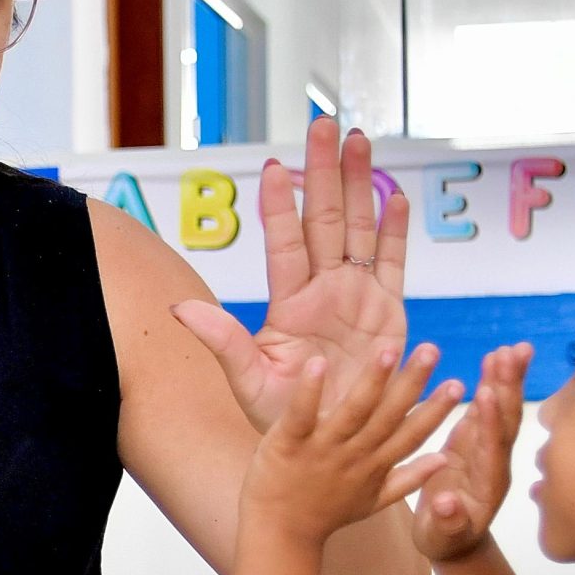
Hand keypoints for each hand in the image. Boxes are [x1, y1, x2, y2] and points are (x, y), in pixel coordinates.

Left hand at [171, 118, 410, 430]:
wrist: (333, 449)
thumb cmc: (287, 422)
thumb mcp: (249, 383)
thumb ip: (222, 342)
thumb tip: (179, 308)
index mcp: (288, 304)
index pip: (283, 242)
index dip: (279, 204)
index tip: (272, 165)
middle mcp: (322, 291)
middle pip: (325, 219)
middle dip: (325, 171)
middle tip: (325, 125)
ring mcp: (356, 298)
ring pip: (359, 228)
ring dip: (360, 184)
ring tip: (360, 140)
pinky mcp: (388, 313)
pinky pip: (393, 264)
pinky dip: (395, 231)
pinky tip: (394, 196)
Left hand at [244, 344, 465, 545]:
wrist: (280, 533)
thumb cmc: (325, 513)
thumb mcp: (374, 501)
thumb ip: (409, 478)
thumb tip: (444, 460)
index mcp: (375, 464)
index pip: (412, 434)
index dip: (437, 410)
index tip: (461, 382)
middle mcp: (354, 454)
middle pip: (389, 415)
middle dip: (412, 383)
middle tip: (432, 349)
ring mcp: (322, 448)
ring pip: (353, 411)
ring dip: (372, 381)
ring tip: (389, 350)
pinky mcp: (288, 444)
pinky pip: (301, 414)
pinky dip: (310, 391)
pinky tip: (318, 364)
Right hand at [412, 344, 531, 562]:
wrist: (455, 540)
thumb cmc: (445, 539)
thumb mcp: (441, 536)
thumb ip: (446, 521)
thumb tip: (445, 504)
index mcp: (488, 484)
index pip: (492, 448)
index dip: (490, 423)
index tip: (486, 394)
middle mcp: (495, 461)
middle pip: (505, 422)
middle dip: (508, 389)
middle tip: (512, 355)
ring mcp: (488, 448)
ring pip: (501, 410)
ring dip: (507, 379)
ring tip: (511, 347)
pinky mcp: (476, 439)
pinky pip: (487, 408)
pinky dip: (493, 382)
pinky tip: (494, 356)